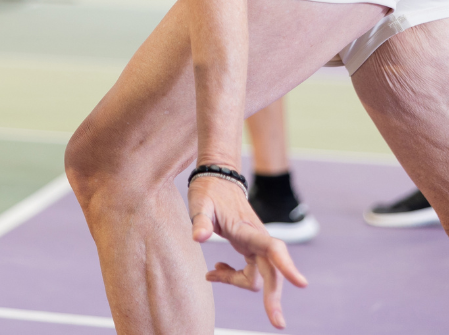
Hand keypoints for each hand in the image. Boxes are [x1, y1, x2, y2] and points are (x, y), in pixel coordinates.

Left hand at [189, 175, 307, 329]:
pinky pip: (249, 273)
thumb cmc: (208, 191)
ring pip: (258, 277)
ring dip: (236, 282)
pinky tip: (215, 271)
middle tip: (278, 324)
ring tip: (211, 273)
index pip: (272, 248)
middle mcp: (258, 239)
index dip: (286, 265)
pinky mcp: (251, 249)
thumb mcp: (199, 202)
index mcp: (248, 229)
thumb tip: (197, 239)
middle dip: (274, 298)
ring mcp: (257, 245)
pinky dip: (233, 277)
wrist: (218, 180)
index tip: (301, 284)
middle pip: (272, 273)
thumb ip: (200, 220)